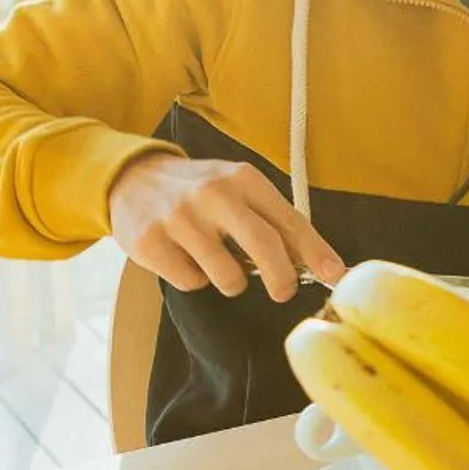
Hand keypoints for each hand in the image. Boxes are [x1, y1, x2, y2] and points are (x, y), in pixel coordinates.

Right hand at [108, 154, 343, 301]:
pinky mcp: (150, 242)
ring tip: (220, 265)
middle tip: (283, 292)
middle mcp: (214, 194)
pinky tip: (187, 259)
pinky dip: (196, 280)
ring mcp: (180, 218)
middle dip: (282, 278)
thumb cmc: (201, 191)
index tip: (335, 274)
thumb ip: (276, 221)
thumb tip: (320, 263)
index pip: (289, 220)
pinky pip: (191, 282)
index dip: (316, 252)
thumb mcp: (240, 190)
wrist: (133, 178)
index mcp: (244, 179)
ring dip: (232, 282)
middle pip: (264, 246)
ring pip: (227, 275)